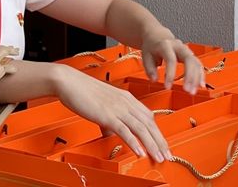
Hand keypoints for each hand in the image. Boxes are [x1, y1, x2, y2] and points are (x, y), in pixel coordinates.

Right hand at [53, 66, 169, 162]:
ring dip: (152, 145)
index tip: (162, 143)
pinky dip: (134, 143)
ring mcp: (118, 108)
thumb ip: (109, 118)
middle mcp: (126, 102)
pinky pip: (124, 131)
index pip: (148, 116)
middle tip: (167, 154)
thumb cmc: (82, 90)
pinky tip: (140, 152)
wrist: (69, 82)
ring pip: (141, 129)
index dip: (157, 131)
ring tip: (159, 157)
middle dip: (160, 141)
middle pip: (149, 123)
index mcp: (126, 98)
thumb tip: (110, 132)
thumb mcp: (102, 104)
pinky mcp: (107, 115)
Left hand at [141, 31, 204, 93]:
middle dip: (190, 76)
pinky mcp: (190, 55)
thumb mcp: (146, 56)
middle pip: (189, 60)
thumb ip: (150, 69)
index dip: (170, 74)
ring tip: (192, 92)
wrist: (158, 36)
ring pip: (195, 62)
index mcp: (166, 45)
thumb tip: (155, 80)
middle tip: (187, 90)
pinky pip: (198, 64)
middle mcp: (179, 46)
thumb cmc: (152, 46)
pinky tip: (201, 85)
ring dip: (196, 78)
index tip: (167, 87)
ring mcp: (186, 50)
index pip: (171, 59)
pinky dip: (200, 75)